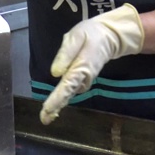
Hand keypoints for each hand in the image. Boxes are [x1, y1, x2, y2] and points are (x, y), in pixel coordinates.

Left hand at [40, 4, 144, 124]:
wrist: (110, 37)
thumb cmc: (91, 34)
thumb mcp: (77, 36)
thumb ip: (65, 54)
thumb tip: (55, 72)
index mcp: (81, 67)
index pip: (67, 85)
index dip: (58, 98)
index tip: (48, 110)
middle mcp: (84, 78)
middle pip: (68, 94)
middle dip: (56, 107)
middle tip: (45, 120)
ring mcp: (85, 80)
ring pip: (69, 94)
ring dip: (58, 103)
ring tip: (46, 115)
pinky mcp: (83, 80)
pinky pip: (71, 90)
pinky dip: (62, 97)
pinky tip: (54, 104)